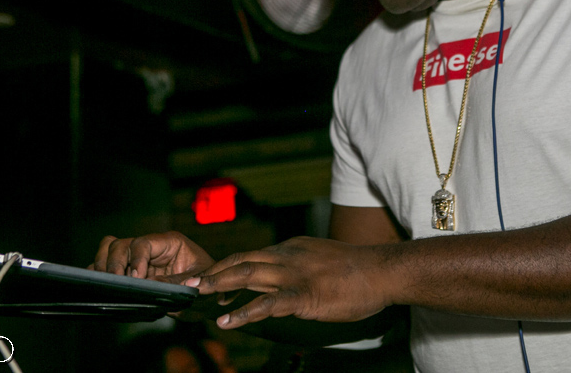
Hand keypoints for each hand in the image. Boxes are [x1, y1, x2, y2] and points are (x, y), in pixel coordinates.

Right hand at [93, 231, 214, 279]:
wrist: (209, 297)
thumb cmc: (208, 286)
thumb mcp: (198, 283)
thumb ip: (176, 282)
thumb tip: (149, 283)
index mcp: (170, 243)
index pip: (143, 243)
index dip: (135, 260)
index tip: (136, 279)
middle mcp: (151, 248)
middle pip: (120, 244)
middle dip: (114, 263)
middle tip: (117, 284)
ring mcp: (139, 259)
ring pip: (109, 250)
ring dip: (103, 266)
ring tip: (108, 286)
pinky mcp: (131, 273)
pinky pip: (107, 267)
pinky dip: (101, 276)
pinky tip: (104, 291)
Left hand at [179, 236, 391, 328]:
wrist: (382, 270)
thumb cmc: (358, 270)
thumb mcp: (322, 260)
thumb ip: (299, 267)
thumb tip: (283, 281)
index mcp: (292, 248)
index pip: (251, 256)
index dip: (226, 268)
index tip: (208, 279)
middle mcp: (287, 257)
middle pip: (241, 261)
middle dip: (212, 272)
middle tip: (188, 283)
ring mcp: (294, 274)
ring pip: (247, 275)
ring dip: (218, 285)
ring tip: (196, 295)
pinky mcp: (303, 295)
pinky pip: (266, 304)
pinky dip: (243, 312)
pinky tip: (227, 321)